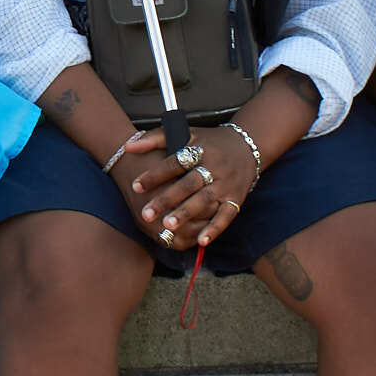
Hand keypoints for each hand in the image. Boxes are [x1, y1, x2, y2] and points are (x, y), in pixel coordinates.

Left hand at [124, 122, 258, 252]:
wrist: (247, 147)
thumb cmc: (208, 143)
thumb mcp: (184, 134)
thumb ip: (155, 138)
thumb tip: (127, 146)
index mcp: (200, 149)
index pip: (175, 162)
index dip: (155, 174)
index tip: (135, 186)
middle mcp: (214, 166)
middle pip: (189, 184)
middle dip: (167, 199)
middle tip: (146, 214)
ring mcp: (226, 184)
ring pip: (205, 200)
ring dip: (187, 214)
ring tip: (167, 227)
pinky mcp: (236, 198)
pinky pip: (227, 215)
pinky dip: (215, 228)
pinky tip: (200, 241)